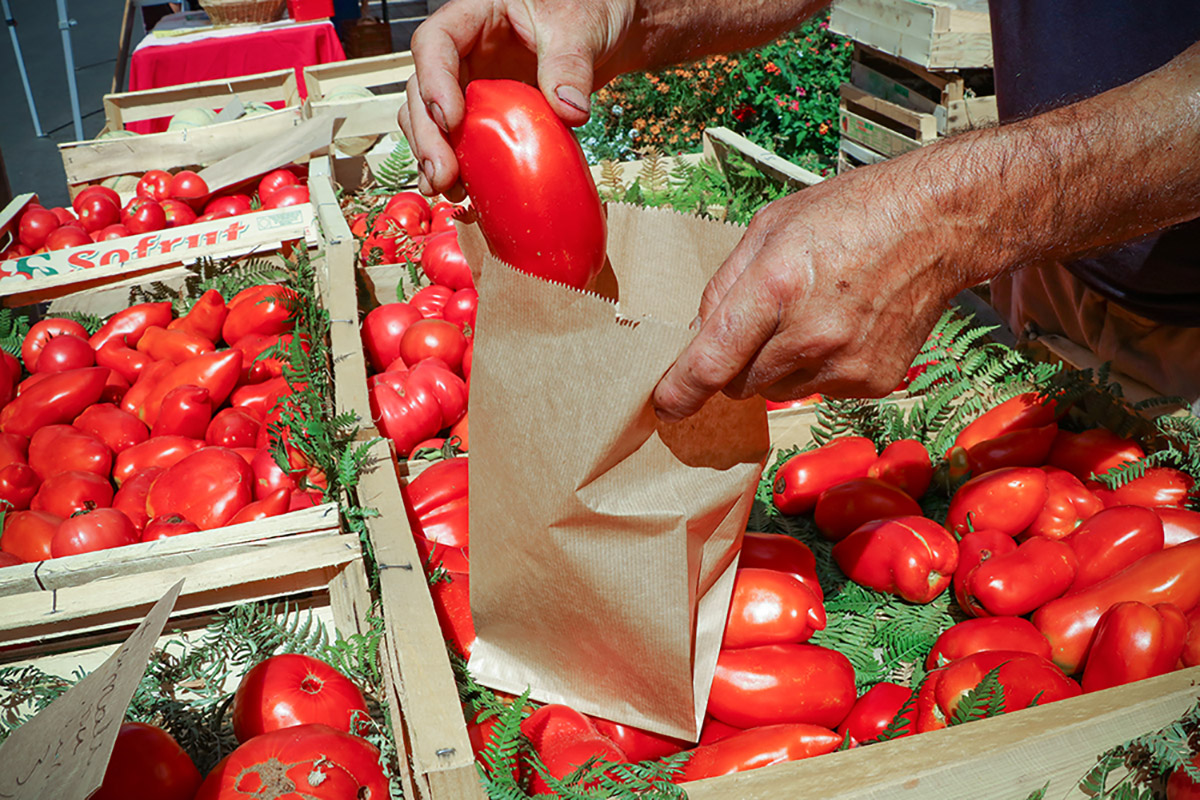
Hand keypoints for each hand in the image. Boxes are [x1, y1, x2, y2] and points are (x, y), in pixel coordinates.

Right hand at [398, 0, 635, 197]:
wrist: (608, 32)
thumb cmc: (588, 11)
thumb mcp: (579, 28)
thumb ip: (570, 65)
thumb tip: (570, 112)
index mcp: (475, 16)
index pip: (435, 43)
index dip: (433, 82)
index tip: (452, 119)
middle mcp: (464, 52)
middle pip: (421, 90)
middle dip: (427, 135)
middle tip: (443, 175)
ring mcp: (472, 85)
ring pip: (431, 120)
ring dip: (433, 156)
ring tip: (448, 191)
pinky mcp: (489, 115)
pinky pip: (463, 141)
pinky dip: (459, 167)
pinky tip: (465, 193)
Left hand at [651, 166, 974, 420]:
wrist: (938, 223)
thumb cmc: (852, 214)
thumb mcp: (769, 227)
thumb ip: (724, 285)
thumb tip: (697, 335)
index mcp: (776, 285)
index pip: (712, 361)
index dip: (681, 389)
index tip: (665, 404)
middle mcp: (810, 334)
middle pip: (739, 383)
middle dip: (737, 361)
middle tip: (766, 319)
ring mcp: (845, 364)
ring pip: (778, 390)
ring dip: (780, 364)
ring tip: (813, 313)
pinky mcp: (871, 382)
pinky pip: (818, 391)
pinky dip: (818, 368)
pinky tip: (842, 325)